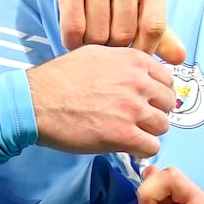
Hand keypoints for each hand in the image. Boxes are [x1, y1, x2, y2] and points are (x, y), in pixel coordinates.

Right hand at [27, 46, 174, 157]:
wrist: (36, 101)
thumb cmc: (58, 78)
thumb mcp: (95, 54)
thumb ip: (122, 61)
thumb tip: (138, 72)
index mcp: (133, 60)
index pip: (167, 79)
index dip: (157, 92)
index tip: (147, 100)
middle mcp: (138, 82)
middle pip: (168, 103)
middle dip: (156, 112)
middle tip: (138, 119)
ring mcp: (132, 109)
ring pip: (163, 126)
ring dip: (149, 132)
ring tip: (131, 133)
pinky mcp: (123, 134)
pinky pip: (152, 147)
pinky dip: (142, 150)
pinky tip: (128, 146)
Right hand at [32, 0, 187, 64]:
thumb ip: (156, 22)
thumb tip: (179, 59)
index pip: (155, 27)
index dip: (145, 50)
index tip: (133, 58)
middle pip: (124, 35)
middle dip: (113, 48)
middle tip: (104, 45)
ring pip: (98, 34)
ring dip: (90, 45)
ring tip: (88, 39)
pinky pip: (73, 28)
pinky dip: (72, 41)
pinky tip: (73, 37)